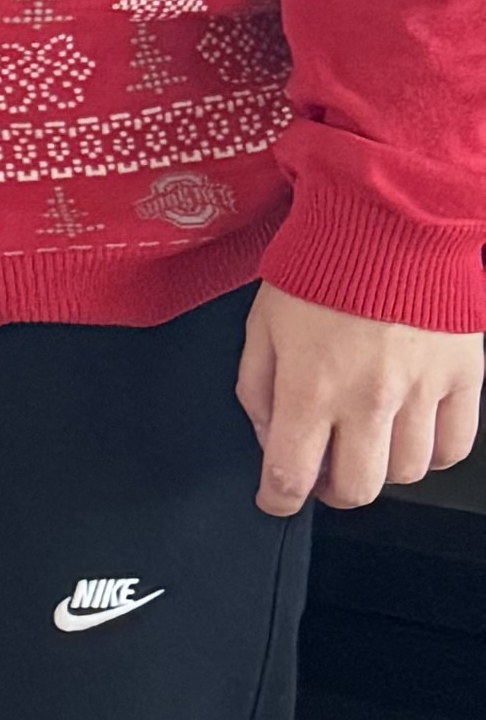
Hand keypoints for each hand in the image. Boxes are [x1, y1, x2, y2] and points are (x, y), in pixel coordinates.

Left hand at [236, 285, 482, 516]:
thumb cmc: (321, 264)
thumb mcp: (262, 324)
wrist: (388, 220)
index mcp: (310, 388)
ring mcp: (421, 392)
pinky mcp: (463, 379)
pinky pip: (453, 446)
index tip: (277, 497)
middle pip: (356, 489)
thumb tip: (269, 435)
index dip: (278, 499)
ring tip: (368, 443)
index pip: (290, 476)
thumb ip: (257, 388)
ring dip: (380, 468)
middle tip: (324, 471)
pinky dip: (430, 453)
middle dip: (331, 490)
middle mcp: (368, 400)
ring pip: (405, 473)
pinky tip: (411, 433)